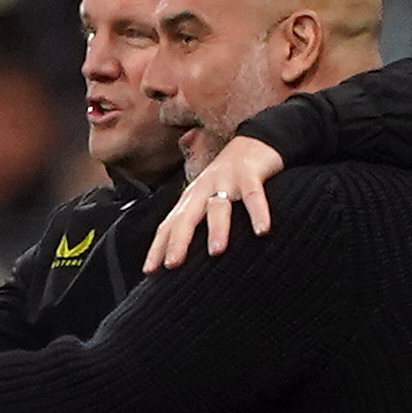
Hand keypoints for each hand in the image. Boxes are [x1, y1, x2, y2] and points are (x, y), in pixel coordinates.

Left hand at [142, 136, 281, 272]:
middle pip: (186, 217)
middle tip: (172, 264)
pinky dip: (258, 212)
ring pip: (218, 207)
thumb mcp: (207, 199)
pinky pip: (253, 195)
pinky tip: (261, 230)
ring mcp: (226, 181)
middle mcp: (203, 190)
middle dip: (177, 241)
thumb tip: (185, 259)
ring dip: (216, 229)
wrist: (254, 141)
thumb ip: (197, 224)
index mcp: (190, 199)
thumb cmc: (228, 178)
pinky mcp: (250, 174)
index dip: (158, 247)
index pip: (169, 225)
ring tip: (216, 251)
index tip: (149, 271)